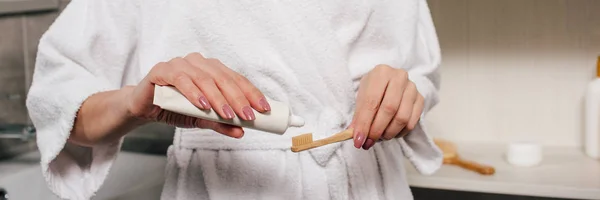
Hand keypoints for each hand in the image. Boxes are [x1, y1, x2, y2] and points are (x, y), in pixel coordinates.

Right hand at [126, 53, 270, 137]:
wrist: (143, 107)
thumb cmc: (174, 108)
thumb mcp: (201, 119)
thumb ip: (220, 123)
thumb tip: (242, 131)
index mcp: (211, 69)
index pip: (236, 79)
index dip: (251, 93)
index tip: (263, 109)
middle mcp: (198, 63)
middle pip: (223, 79)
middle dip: (238, 99)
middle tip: (248, 116)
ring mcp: (180, 63)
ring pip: (205, 79)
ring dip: (219, 99)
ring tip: (229, 115)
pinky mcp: (162, 70)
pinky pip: (181, 79)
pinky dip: (194, 93)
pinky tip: (203, 105)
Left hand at [350, 65, 423, 149]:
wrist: (390, 83)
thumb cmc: (373, 91)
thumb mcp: (362, 99)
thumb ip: (358, 117)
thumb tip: (355, 136)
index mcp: (381, 73)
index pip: (371, 101)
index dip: (364, 123)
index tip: (358, 140)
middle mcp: (399, 77)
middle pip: (389, 109)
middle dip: (376, 130)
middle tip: (368, 142)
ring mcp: (412, 88)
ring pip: (402, 118)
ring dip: (389, 133)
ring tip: (379, 138)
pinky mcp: (420, 99)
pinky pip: (412, 123)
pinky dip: (399, 133)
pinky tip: (390, 134)